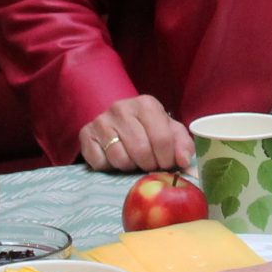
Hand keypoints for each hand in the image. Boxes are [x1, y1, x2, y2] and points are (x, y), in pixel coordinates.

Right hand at [77, 95, 191, 171]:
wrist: (115, 120)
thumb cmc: (147, 127)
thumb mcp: (169, 130)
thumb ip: (182, 145)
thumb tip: (185, 162)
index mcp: (146, 104)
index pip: (162, 139)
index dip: (167, 159)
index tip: (167, 164)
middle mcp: (121, 108)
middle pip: (141, 151)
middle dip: (149, 165)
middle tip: (150, 165)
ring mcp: (101, 121)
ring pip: (120, 159)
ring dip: (130, 167)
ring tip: (133, 160)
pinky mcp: (86, 134)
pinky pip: (100, 163)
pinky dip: (109, 167)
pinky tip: (114, 159)